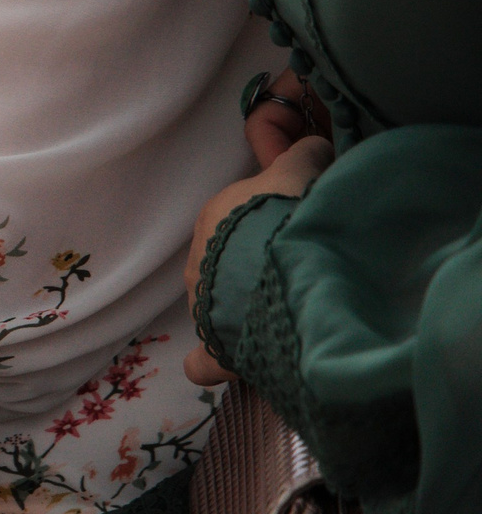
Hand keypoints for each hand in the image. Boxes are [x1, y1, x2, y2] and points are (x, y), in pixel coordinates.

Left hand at [183, 92, 334, 385]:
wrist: (278, 267)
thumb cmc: (286, 216)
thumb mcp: (298, 174)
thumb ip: (303, 157)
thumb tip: (314, 146)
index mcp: (215, 217)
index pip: (241, 221)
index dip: (273, 226)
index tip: (299, 235)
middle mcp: (199, 261)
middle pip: (230, 267)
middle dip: (257, 272)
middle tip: (298, 278)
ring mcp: (204, 306)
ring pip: (222, 310)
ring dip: (247, 314)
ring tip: (288, 318)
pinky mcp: (215, 347)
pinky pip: (209, 360)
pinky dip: (217, 363)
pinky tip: (234, 367)